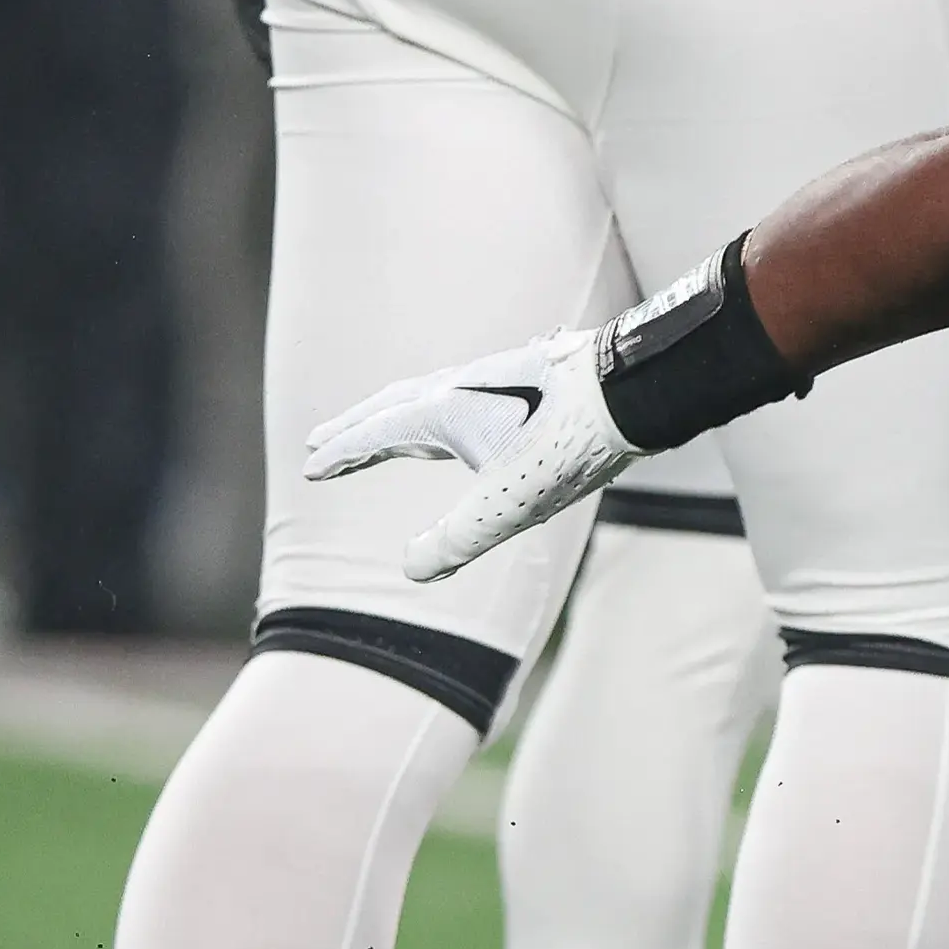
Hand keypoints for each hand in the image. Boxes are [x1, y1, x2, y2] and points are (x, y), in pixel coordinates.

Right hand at [301, 330, 638, 579]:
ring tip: (379, 436)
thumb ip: (457, 541)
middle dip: (356, 429)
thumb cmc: (573, 445)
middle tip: (320, 443)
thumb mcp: (510, 505)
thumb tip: (412, 568)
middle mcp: (462, 387)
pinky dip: (439, 411)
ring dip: (395, 417)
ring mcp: (496, 380)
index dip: (342, 453)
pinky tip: (459, 424)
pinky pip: (464, 396)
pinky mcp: (529, 382)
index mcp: (443, 411)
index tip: (310, 467)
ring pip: (429, 396)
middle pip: (393, 406)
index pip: (377, 433)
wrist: (638, 390)